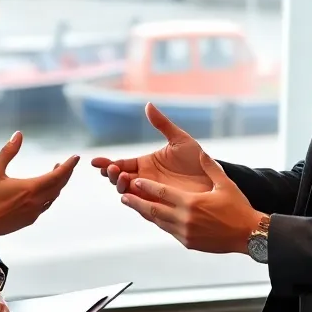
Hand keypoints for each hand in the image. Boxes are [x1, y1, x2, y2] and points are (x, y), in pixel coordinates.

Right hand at [0, 131, 78, 240]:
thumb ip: (8, 152)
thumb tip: (18, 135)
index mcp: (30, 188)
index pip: (57, 175)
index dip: (68, 166)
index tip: (75, 157)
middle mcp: (36, 202)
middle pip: (59, 186)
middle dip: (65, 174)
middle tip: (66, 165)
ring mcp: (34, 213)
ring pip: (53, 197)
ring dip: (57, 185)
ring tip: (55, 175)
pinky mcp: (29, 220)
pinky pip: (45, 206)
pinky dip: (49, 196)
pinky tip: (43, 192)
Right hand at [91, 103, 212, 197]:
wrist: (214, 179)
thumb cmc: (198, 159)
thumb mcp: (180, 140)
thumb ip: (162, 125)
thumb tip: (148, 105)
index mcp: (145, 164)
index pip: (121, 164)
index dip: (107, 163)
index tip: (96, 161)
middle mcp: (145, 180)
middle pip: (119, 180)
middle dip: (111, 175)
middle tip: (112, 169)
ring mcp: (151, 193)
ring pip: (128, 193)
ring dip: (121, 186)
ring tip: (123, 177)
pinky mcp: (160, 206)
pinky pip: (142, 207)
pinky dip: (134, 202)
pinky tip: (131, 195)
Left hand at [120, 150, 264, 254]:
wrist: (249, 234)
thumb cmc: (238, 208)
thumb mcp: (225, 184)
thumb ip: (210, 167)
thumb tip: (201, 153)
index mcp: (191, 203)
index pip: (162, 193)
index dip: (146, 187)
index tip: (135, 182)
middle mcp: (185, 219)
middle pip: (153, 209)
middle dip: (137, 202)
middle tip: (124, 196)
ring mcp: (185, 233)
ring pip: (159, 222)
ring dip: (145, 213)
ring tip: (135, 206)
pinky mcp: (188, 243)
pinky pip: (169, 231)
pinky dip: (160, 223)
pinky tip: (155, 218)